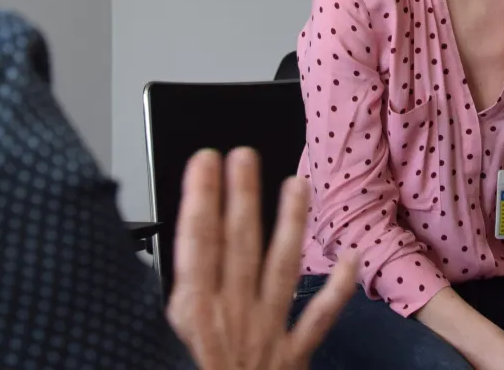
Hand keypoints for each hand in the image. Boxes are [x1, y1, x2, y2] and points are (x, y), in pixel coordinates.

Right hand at [166, 147, 359, 369]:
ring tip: (298, 185)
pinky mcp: (291, 360)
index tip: (206, 160)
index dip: (201, 197)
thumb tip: (152, 278)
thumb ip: (155, 314)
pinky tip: (352, 260)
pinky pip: (318, 320)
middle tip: (246, 154)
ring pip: (281, 267)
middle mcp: (232, 318)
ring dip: (290, 224)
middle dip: (242, 195)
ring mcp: (265, 335)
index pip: (195, 243)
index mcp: (191, 318)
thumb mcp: (152, 350)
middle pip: (238, 244)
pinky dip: (339, 290)